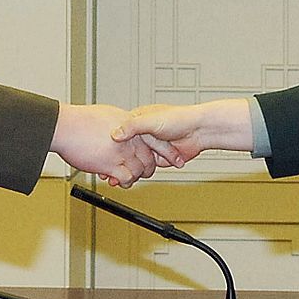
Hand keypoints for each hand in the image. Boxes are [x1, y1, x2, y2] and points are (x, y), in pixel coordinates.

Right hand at [51, 104, 157, 187]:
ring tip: (129, 179)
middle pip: (149, 158)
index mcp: (130, 125)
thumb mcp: (107, 115)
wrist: (66, 126)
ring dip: (135, 177)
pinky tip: (119, 181)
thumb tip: (122, 130)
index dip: (161, 152)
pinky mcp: (111, 164)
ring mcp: (122, 152)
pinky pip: (126, 178)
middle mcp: (129, 139)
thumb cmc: (80, 120)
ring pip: (139, 170)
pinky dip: (125, 182)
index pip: (153, 141)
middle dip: (148, 169)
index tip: (162, 159)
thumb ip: (119, 125)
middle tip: (144, 173)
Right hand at [112, 100, 253, 165]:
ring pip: (133, 161)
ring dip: (125, 170)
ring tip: (112, 179)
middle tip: (104, 172)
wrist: (200, 130)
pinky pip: (145, 168)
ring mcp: (151, 147)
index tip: (98, 154)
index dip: (109, 146)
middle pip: (123, 151)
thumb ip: (132, 127)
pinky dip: (138, 174)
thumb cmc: (178, 118)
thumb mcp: (151, 121)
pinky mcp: (159, 159)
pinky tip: (128, 180)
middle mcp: (142, 134)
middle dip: (114, 162)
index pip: (118, 135)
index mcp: (137, 121)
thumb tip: (114, 134)